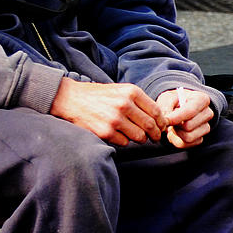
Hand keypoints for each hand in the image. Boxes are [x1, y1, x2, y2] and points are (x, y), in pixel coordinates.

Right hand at [50, 78, 166, 145]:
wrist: (71, 99)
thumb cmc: (98, 95)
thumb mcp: (120, 90)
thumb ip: (138, 101)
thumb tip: (158, 118)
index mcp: (131, 91)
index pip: (156, 111)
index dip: (161, 122)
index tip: (161, 127)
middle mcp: (124, 104)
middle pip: (150, 126)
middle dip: (155, 134)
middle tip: (154, 137)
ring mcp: (115, 119)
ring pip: (139, 137)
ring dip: (140, 138)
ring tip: (135, 135)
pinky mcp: (105, 132)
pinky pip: (124, 142)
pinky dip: (124, 141)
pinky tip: (118, 134)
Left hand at [156, 88, 213, 148]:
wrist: (176, 108)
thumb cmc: (173, 101)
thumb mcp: (167, 98)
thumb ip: (166, 107)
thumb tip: (166, 120)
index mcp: (202, 99)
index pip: (191, 111)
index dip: (177, 117)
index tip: (167, 120)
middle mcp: (207, 113)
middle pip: (189, 126)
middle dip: (176, 125)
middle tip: (170, 120)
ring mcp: (205, 127)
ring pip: (188, 137)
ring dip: (176, 133)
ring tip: (173, 125)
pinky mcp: (200, 139)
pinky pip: (186, 144)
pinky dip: (176, 140)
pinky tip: (175, 131)